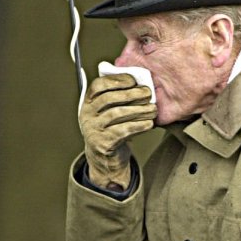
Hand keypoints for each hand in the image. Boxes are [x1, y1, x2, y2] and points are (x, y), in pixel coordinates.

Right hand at [79, 73, 155, 189]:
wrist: (106, 159)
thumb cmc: (113, 130)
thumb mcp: (110, 112)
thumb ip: (119, 98)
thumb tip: (140, 84)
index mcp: (88, 102)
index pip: (98, 85)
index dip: (116, 80)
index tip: (133, 80)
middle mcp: (87, 115)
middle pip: (108, 99)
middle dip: (131, 94)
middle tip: (148, 93)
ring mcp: (93, 130)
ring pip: (116, 114)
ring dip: (138, 109)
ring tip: (153, 109)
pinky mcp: (102, 143)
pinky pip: (122, 131)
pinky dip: (138, 126)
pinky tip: (149, 123)